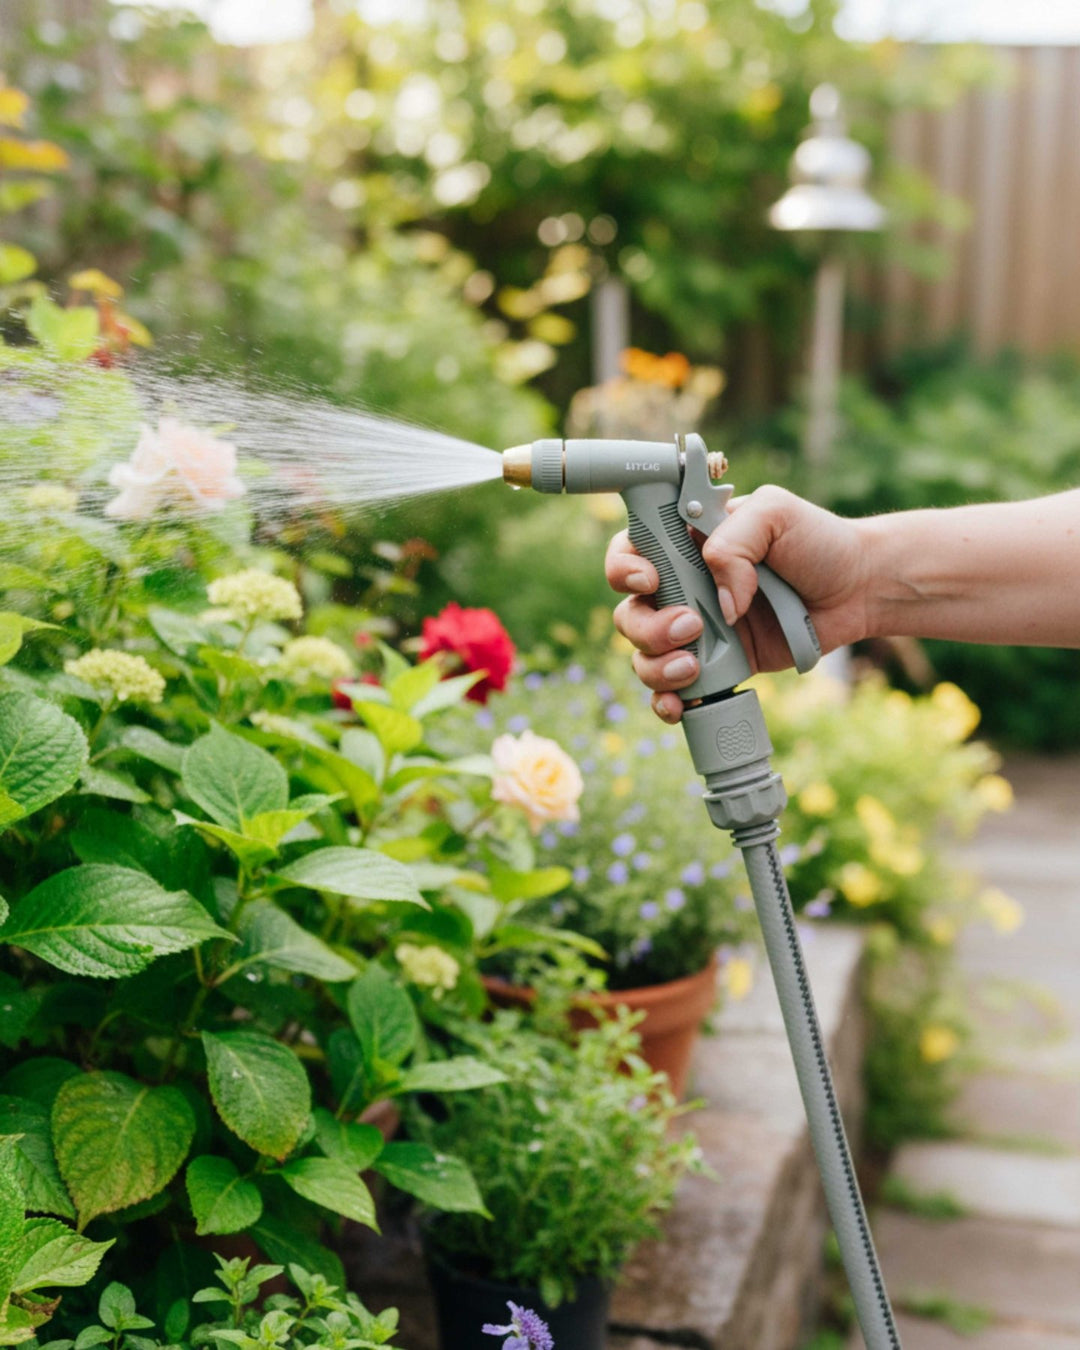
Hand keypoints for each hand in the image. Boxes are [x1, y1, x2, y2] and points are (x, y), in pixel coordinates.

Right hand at [605, 485, 871, 721]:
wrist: (859, 588)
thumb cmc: (818, 541)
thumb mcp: (775, 514)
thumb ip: (734, 542)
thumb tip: (719, 603)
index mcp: (686, 542)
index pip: (630, 550)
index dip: (625, 568)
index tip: (651, 579)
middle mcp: (683, 585)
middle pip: (630, 610)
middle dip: (648, 626)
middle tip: (692, 624)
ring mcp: (697, 628)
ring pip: (644, 653)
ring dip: (656, 665)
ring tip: (693, 666)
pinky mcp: (717, 664)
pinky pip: (675, 688)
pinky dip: (667, 700)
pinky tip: (679, 703)